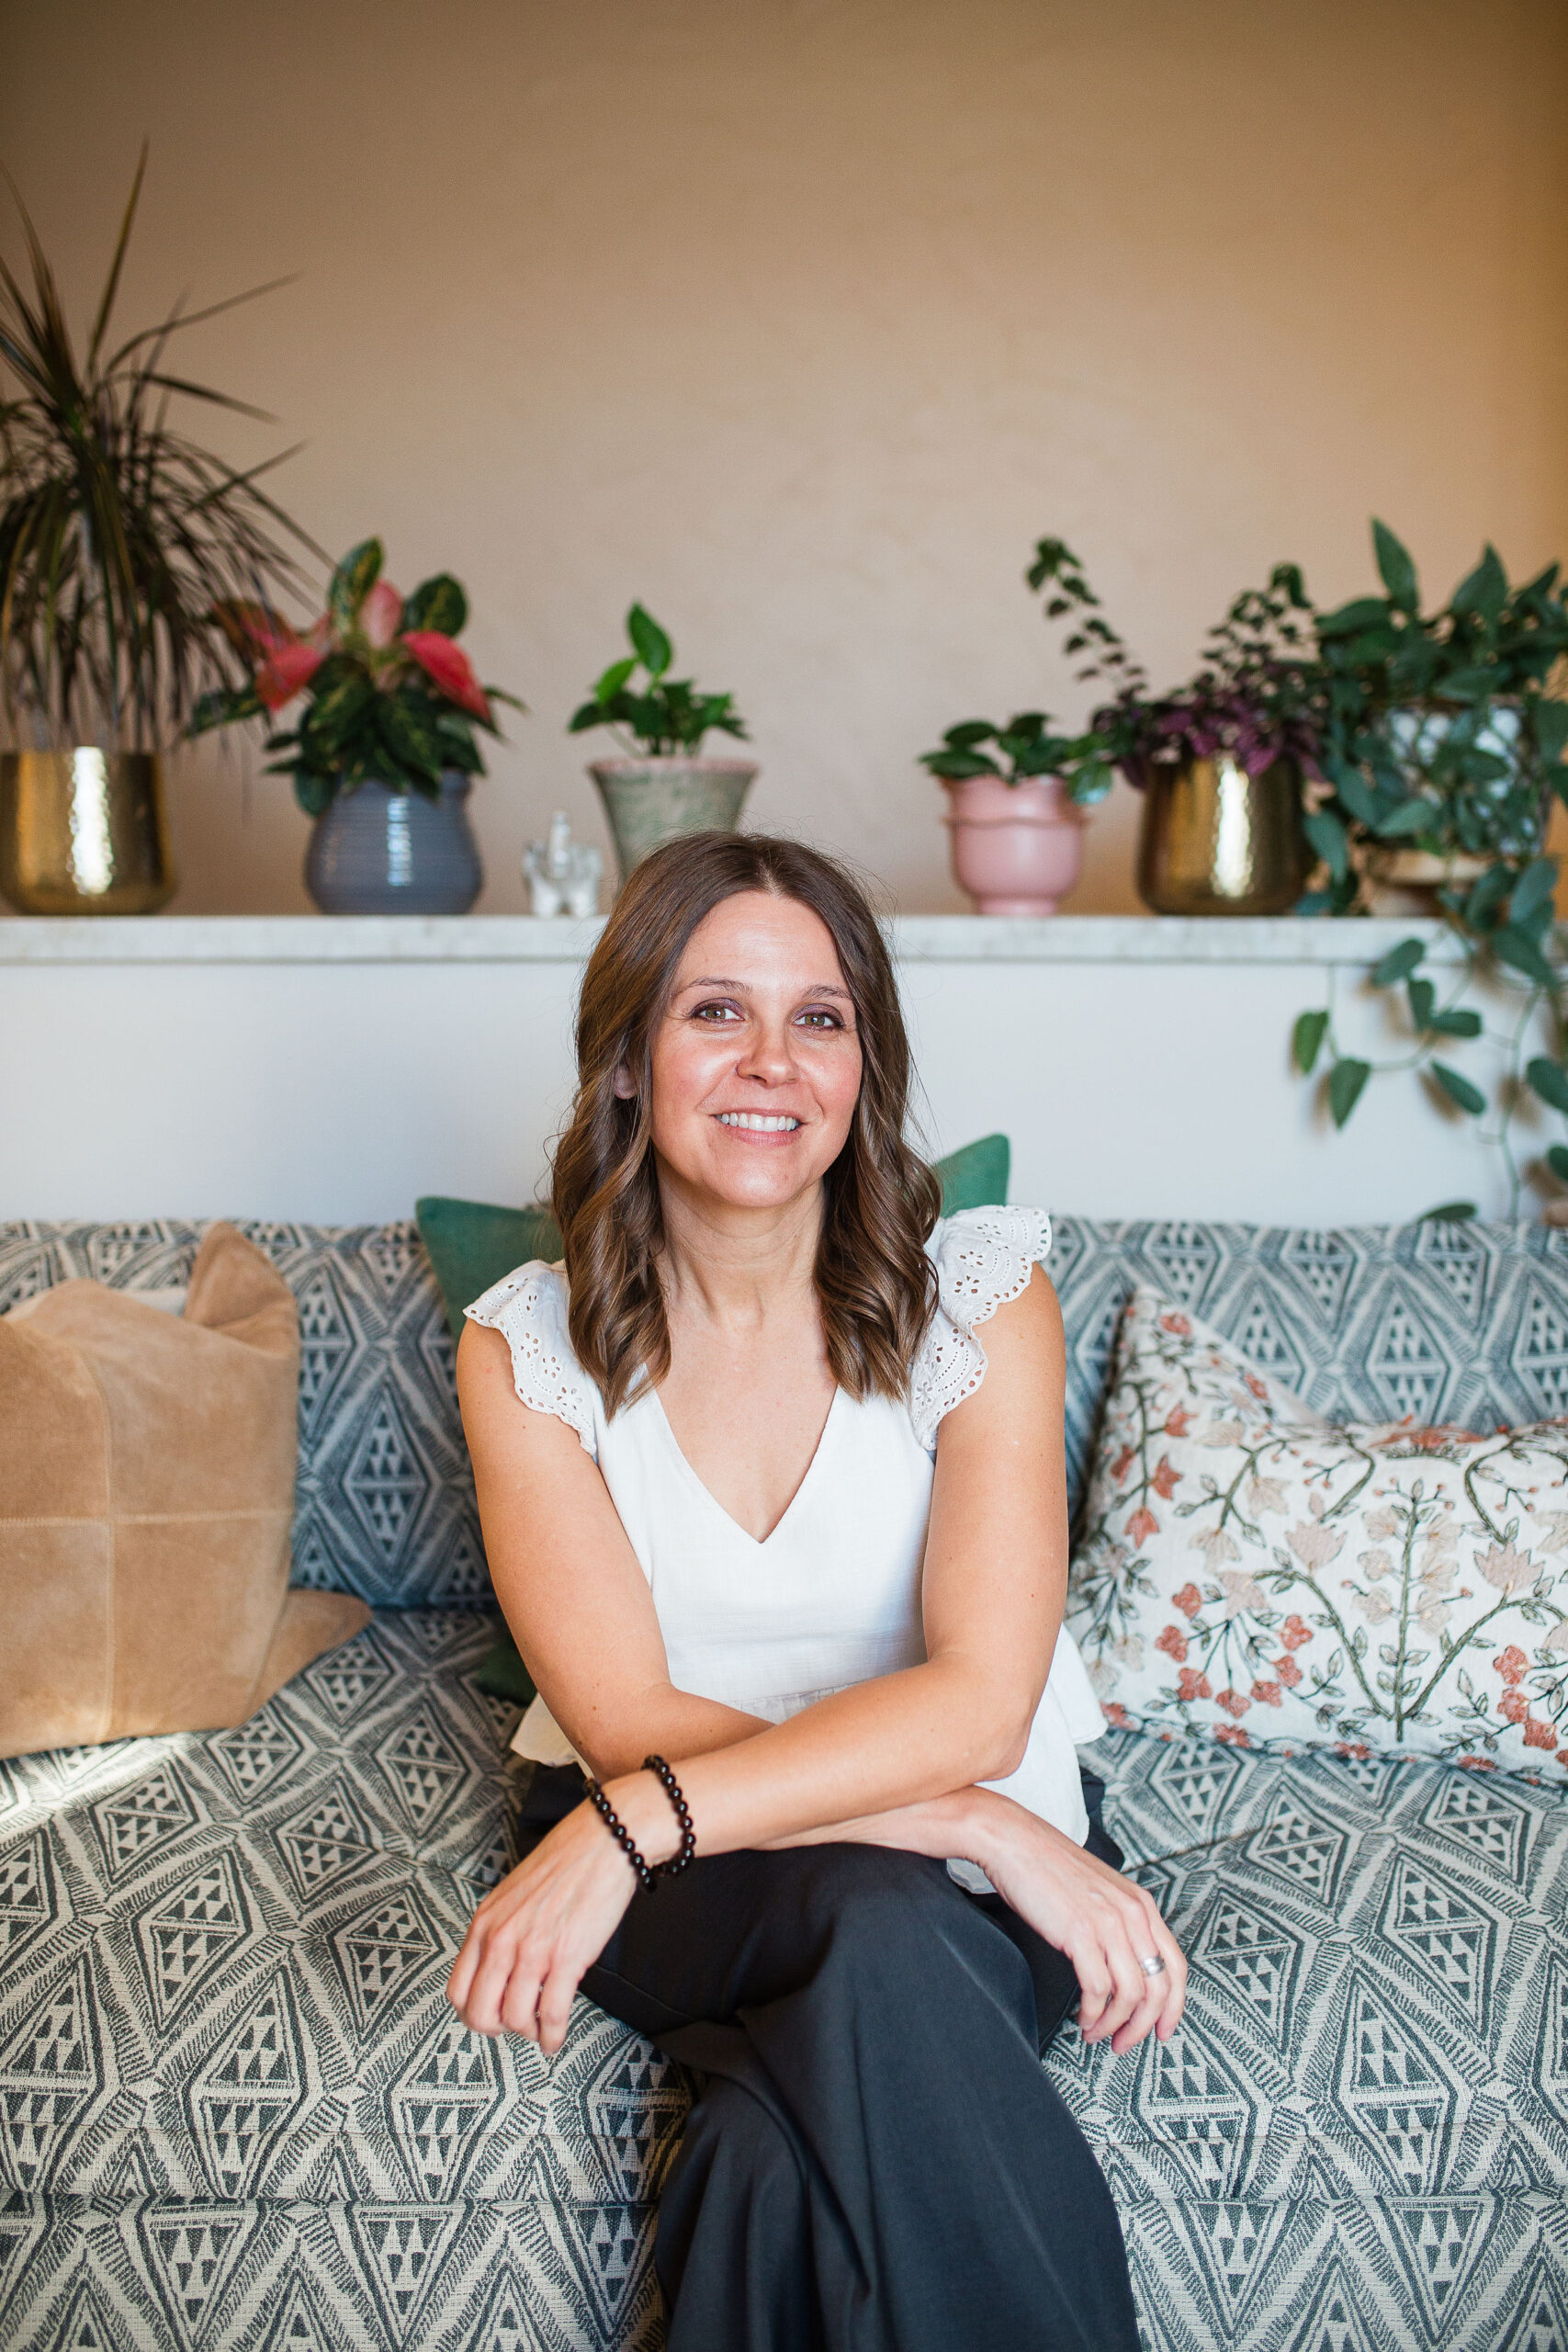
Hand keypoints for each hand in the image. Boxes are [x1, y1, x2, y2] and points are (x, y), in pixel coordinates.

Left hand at [447, 1794, 648, 2050]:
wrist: (602, 1842)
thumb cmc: (563, 1864)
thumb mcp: (512, 1895)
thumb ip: (500, 1930)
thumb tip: (500, 1970)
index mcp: (484, 1923)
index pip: (457, 1990)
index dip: (472, 2013)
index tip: (490, 2016)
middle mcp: (501, 1940)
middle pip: (480, 2014)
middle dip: (498, 2030)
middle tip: (515, 2027)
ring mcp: (532, 1951)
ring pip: (515, 2020)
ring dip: (528, 2033)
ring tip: (541, 2031)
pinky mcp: (566, 1959)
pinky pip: (552, 2016)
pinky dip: (552, 2037)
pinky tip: (555, 2039)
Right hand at [977, 1801, 1186, 2054]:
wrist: (1013, 1841)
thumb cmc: (1049, 1867)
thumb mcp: (1101, 1893)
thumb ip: (1120, 1924)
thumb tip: (1125, 1970)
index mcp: (1142, 1904)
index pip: (1177, 1966)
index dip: (1173, 2007)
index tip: (1160, 2031)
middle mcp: (1133, 1913)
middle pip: (1158, 1987)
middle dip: (1144, 2026)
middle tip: (1124, 2043)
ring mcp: (1108, 1922)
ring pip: (1131, 1994)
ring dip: (1115, 2024)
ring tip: (1095, 2033)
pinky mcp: (1079, 1932)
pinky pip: (1098, 1989)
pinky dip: (1093, 2013)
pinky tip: (1082, 2018)